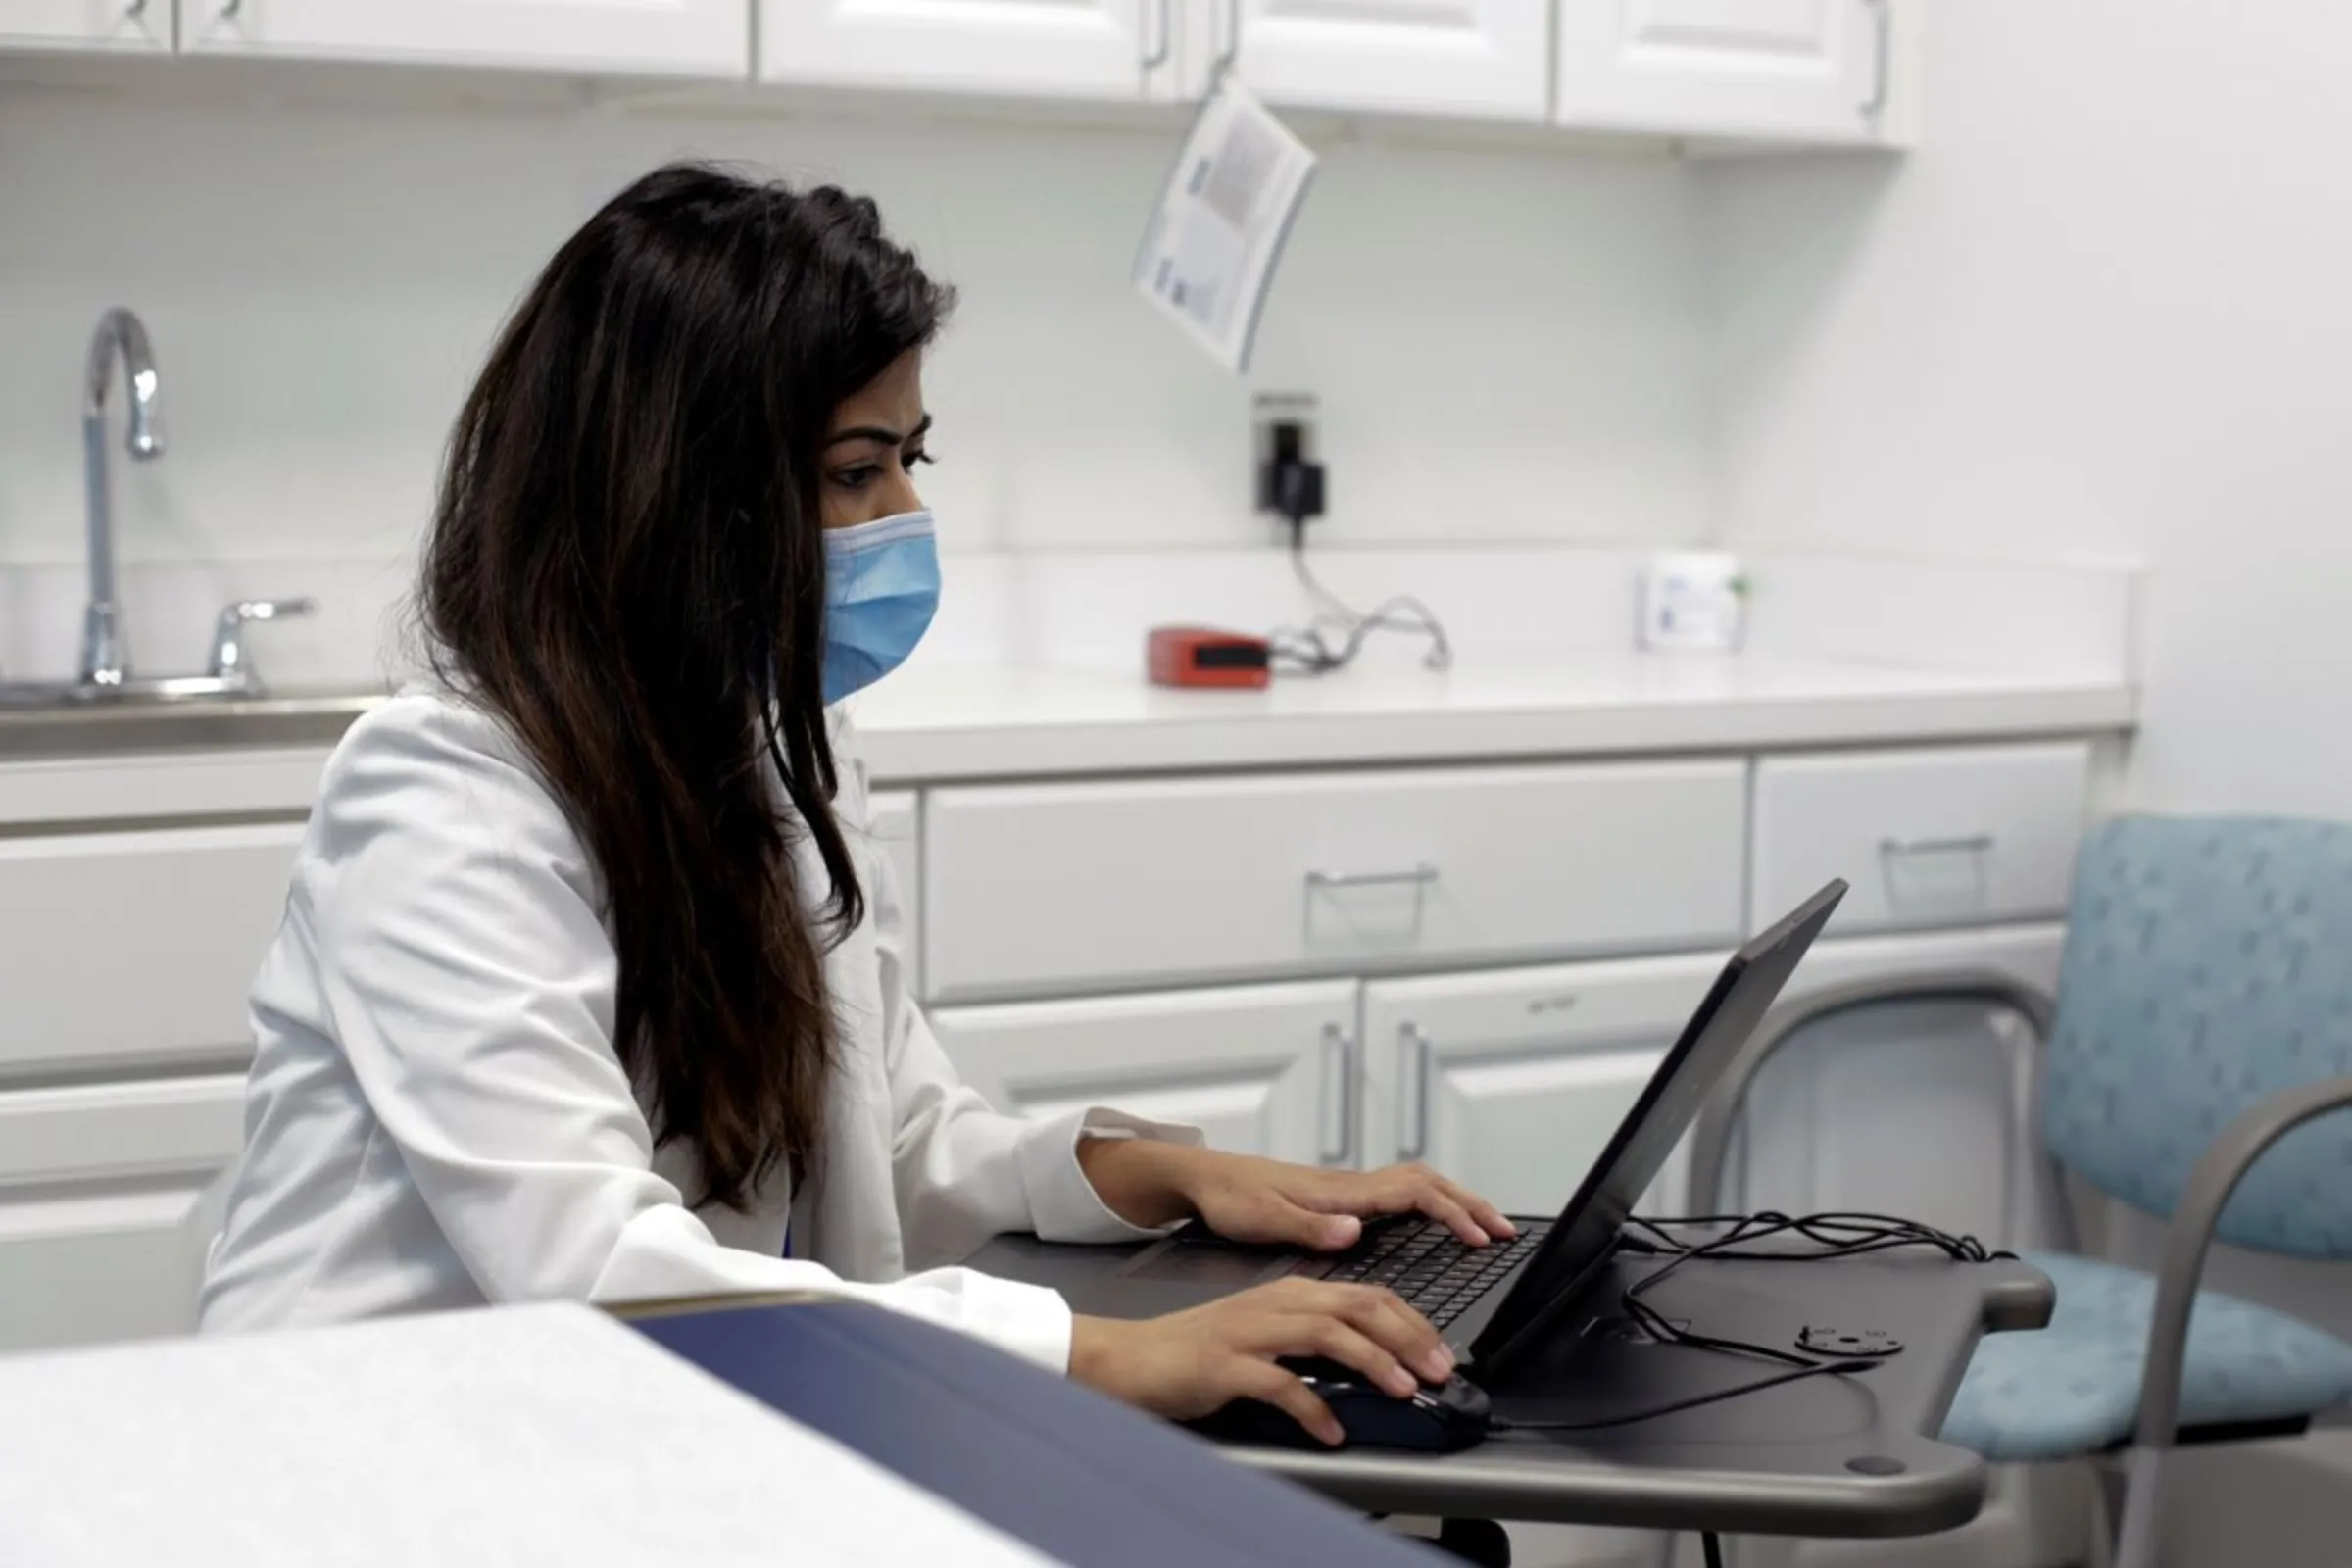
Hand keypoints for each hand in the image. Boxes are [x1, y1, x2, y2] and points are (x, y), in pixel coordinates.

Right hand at [1069, 1278, 1454, 1445]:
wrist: (1131, 1358)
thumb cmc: (1197, 1352)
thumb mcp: (1265, 1333)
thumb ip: (1313, 1339)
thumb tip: (1373, 1360)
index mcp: (1289, 1292)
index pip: (1365, 1294)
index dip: (1410, 1320)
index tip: (1440, 1351)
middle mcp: (1274, 1303)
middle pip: (1356, 1306)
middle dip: (1406, 1335)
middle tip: (1438, 1368)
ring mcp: (1249, 1332)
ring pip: (1327, 1334)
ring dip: (1372, 1361)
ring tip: (1401, 1389)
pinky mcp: (1226, 1365)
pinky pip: (1280, 1384)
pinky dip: (1313, 1408)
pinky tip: (1332, 1431)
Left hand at [1078, 1140, 1515, 1251]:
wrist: (1202, 1179)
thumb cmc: (1228, 1198)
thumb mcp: (1262, 1218)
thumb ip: (1310, 1226)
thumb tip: (1356, 1230)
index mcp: (1341, 1192)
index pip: (1414, 1191)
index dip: (1452, 1212)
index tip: (1480, 1237)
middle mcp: (1351, 1186)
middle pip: (1428, 1183)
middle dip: (1471, 1204)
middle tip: (1504, 1232)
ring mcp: (1347, 1190)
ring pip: (1417, 1186)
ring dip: (1455, 1202)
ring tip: (1485, 1227)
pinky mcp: (1338, 1199)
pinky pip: (1400, 1195)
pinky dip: (1431, 1206)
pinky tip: (1436, 1224)